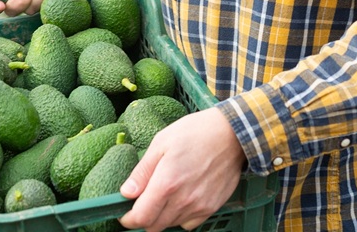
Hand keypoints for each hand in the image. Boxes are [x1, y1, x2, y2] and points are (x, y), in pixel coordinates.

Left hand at [119, 108, 247, 231]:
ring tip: (162, 196)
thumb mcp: (161, 143)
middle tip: (141, 202)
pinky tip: (180, 199)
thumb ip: (142, 171)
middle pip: (154, 226)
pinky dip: (180, 217)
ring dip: (161, 217)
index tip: (124, 212)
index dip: (128, 219)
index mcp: (166, 184)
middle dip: (143, 218)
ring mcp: (199, 206)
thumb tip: (125, 192)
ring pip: (171, 225)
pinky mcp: (212, 207)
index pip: (141, 218)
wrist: (231, 134)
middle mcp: (183, 201)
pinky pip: (189, 223)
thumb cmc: (194, 133)